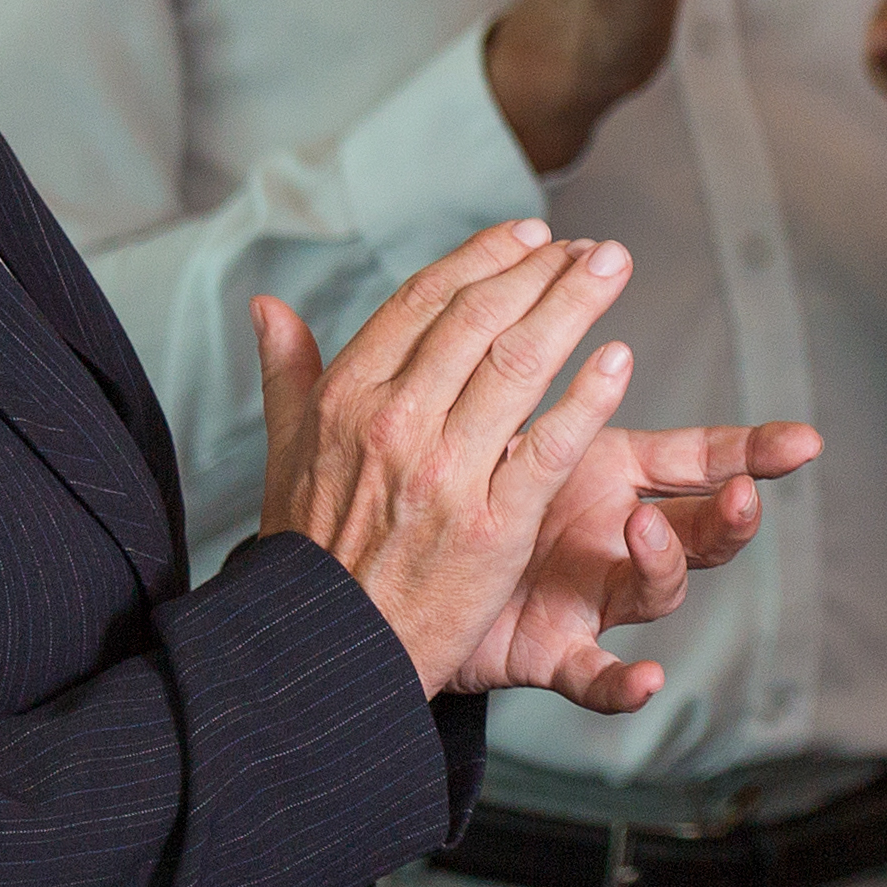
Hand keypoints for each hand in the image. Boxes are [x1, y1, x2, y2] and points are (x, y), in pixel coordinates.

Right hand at [251, 224, 643, 694]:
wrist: (321, 650)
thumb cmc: (306, 550)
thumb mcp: (283, 454)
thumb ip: (286, 374)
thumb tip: (268, 307)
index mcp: (346, 398)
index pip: (425, 301)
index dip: (484, 259)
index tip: (530, 236)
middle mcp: (393, 423)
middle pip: (481, 318)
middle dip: (542, 271)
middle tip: (591, 247)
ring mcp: (444, 472)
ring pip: (520, 363)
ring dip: (574, 305)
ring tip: (612, 269)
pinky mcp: (490, 526)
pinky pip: (548, 446)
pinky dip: (586, 397)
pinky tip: (618, 359)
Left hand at [447, 409, 832, 715]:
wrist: (411, 583)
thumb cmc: (470, 493)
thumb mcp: (515, 427)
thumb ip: (551, 379)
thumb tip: (567, 284)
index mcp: (615, 476)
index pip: (702, 458)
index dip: (756, 451)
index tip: (805, 443)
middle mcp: (619, 539)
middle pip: (701, 529)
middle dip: (732, 515)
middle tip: (742, 494)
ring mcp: (593, 598)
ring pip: (657, 591)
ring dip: (662, 564)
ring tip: (641, 532)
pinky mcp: (551, 652)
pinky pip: (594, 676)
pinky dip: (622, 683)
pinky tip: (647, 680)